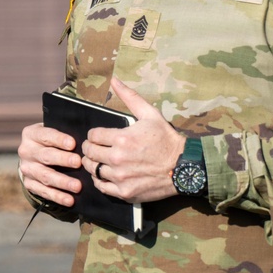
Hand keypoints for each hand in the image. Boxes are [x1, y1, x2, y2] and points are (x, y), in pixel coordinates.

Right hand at [17, 122, 81, 207]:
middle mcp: (26, 151)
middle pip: (45, 156)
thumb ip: (64, 132)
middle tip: (78, 162)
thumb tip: (85, 139)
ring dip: (62, 182)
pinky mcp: (29, 184)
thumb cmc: (51, 141)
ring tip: (78, 186)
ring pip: (45, 176)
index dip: (59, 139)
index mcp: (31, 134)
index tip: (73, 144)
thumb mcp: (53, 132)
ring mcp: (26, 169)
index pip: (45, 135)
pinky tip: (70, 200)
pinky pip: (44, 192)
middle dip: (63, 160)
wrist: (33, 157)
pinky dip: (57, 196)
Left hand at [81, 77, 185, 202]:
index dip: (94, 135)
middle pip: (89, 152)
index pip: (92, 135)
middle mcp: (118, 159)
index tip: (99, 136)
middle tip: (96, 148)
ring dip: (93, 164)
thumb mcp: (149, 114)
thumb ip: (129, 97)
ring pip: (93, 169)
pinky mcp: (125, 192)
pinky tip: (106, 174)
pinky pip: (101, 187)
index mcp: (122, 138)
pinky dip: (100, 180)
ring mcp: (121, 177)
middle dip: (90, 148)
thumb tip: (114, 80)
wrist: (183, 167)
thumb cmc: (166, 139)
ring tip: (100, 160)